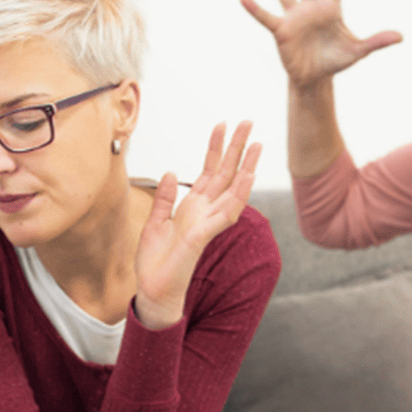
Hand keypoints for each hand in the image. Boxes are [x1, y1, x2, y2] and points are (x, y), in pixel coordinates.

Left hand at [133, 121, 260, 329]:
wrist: (153, 289)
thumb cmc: (156, 262)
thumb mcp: (154, 222)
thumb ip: (165, 199)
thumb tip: (171, 172)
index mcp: (193, 207)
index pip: (209, 170)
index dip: (216, 147)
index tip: (222, 124)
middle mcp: (205, 211)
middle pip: (226, 174)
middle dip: (237, 148)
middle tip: (249, 122)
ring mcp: (207, 222)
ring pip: (233, 189)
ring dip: (247, 166)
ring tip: (258, 144)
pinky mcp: (204, 234)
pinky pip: (226, 212)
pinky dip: (239, 194)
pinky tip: (249, 177)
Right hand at [240, 0, 401, 89]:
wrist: (314, 78)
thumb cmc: (336, 61)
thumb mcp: (358, 51)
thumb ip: (376, 41)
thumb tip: (401, 36)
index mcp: (330, 7)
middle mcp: (310, 6)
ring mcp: (294, 16)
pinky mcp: (280, 30)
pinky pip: (266, 16)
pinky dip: (255, 9)